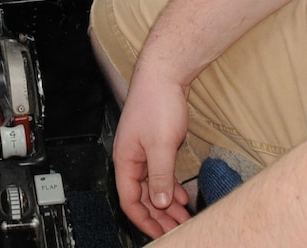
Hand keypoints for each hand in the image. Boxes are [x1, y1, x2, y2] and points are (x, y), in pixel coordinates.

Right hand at [113, 68, 194, 236]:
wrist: (164, 74)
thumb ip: (160, 175)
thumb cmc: (156, 103)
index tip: (160, 234)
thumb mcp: (161, 145)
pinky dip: (169, 187)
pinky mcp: (155, 145)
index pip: (130, 200)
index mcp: (125, 159)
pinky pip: (160, 174)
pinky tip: (179, 196)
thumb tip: (159, 202)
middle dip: (157, 216)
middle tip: (176, 229)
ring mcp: (143, 151)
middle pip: (141, 196)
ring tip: (181, 218)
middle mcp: (131, 158)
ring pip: (152, 186)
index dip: (144, 220)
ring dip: (165, 203)